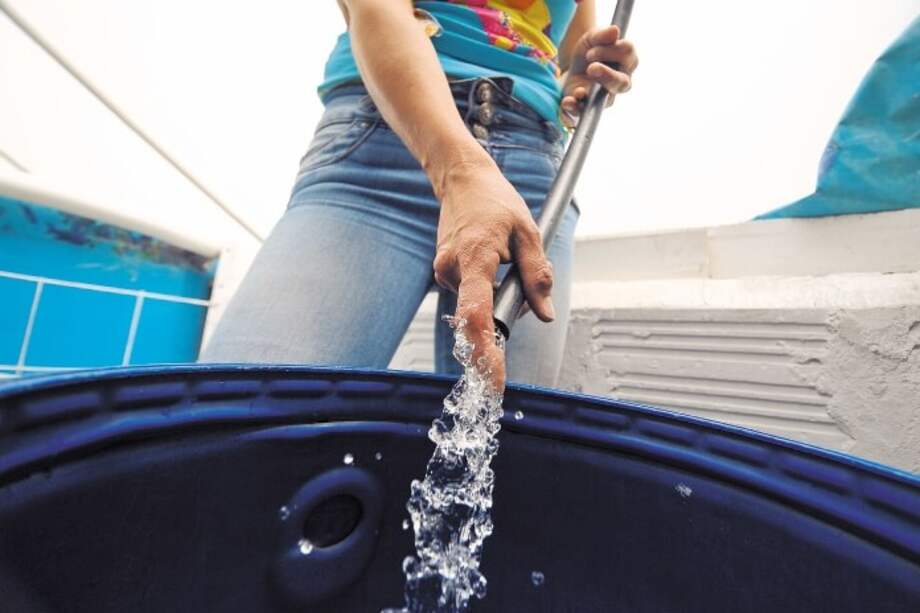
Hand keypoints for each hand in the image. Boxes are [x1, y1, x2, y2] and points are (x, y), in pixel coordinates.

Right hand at [432, 157, 554, 391]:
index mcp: (474, 259)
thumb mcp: (528, 233)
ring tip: (505, 258)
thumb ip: (536, 275)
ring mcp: (444, 273)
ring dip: (496, 298)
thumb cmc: (496, 201)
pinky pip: (470, 296)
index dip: (485, 354)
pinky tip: (492, 262)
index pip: (476, 318)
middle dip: (504, 315)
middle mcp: (451, 270)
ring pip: (476, 307)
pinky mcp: (444, 274)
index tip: (493, 382)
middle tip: (520, 278)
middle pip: (479, 318)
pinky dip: (485, 291)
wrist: (462, 179)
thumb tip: (545, 315)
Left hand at [561, 25, 637, 125]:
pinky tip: (567, 101)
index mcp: (626, 60)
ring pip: (607, 101)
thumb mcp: (592, 38)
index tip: (590, 50)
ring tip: (578, 91)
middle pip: (622, 82)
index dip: (610, 50)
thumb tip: (615, 30)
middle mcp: (621, 80)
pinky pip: (585, 112)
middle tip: (591, 68)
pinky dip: (575, 107)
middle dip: (607, 75)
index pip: (627, 53)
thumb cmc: (589, 51)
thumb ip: (602, 35)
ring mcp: (606, 96)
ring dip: (592, 95)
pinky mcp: (589, 106)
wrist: (571, 67)